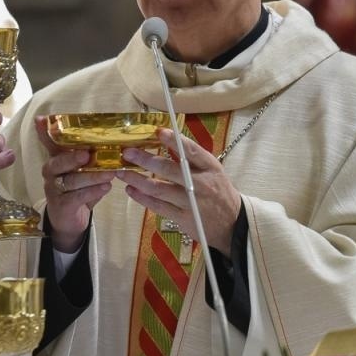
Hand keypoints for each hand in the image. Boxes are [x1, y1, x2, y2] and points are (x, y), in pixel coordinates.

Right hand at [35, 117, 116, 252]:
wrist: (70, 219)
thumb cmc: (78, 189)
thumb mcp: (82, 170)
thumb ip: (90, 154)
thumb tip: (113, 138)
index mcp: (55, 158)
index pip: (48, 142)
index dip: (44, 131)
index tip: (41, 119)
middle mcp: (50, 171)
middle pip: (59, 162)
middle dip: (73, 158)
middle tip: (88, 154)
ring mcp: (53, 189)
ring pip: (72, 180)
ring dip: (92, 176)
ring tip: (110, 174)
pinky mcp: (61, 205)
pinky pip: (77, 197)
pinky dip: (93, 192)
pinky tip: (106, 188)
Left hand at [117, 129, 241, 253]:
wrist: (232, 224)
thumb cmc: (219, 192)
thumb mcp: (213, 171)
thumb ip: (193, 159)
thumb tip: (166, 140)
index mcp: (210, 168)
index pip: (191, 151)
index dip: (174, 141)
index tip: (158, 132)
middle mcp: (200, 184)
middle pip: (169, 170)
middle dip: (145, 160)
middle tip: (127, 153)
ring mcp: (190, 202)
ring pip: (158, 189)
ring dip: (137, 180)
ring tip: (122, 173)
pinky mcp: (182, 218)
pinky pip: (158, 206)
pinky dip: (142, 198)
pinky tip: (131, 190)